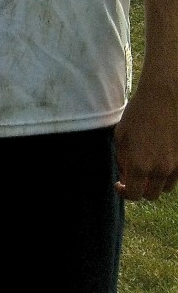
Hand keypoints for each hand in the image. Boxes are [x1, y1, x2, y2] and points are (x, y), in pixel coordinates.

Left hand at [114, 77, 177, 199]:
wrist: (164, 98)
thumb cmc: (138, 113)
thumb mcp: (121, 135)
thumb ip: (122, 158)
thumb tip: (125, 171)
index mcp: (139, 165)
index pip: (134, 194)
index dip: (125, 192)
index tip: (120, 183)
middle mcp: (160, 170)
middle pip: (151, 194)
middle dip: (140, 189)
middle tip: (132, 176)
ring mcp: (176, 166)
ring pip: (165, 187)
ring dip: (154, 183)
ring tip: (146, 168)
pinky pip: (175, 176)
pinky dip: (166, 174)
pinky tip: (158, 159)